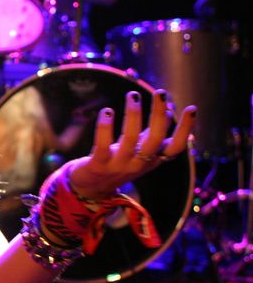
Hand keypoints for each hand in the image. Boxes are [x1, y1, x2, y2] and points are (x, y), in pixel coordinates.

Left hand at [67, 89, 195, 198]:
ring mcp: (118, 165)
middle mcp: (138, 164)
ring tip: (133, 95)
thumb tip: (169, 112)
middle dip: (159, 114)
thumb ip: (152, 136)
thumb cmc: (118, 163)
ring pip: (130, 139)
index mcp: (152, 160)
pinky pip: (102, 145)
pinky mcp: (98, 165)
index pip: (175, 148)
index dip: (185, 130)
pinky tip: (107, 111)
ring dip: (133, 114)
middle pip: (155, 139)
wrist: (91, 189)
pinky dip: (105, 126)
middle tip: (160, 93)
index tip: (192, 108)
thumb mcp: (140, 153)